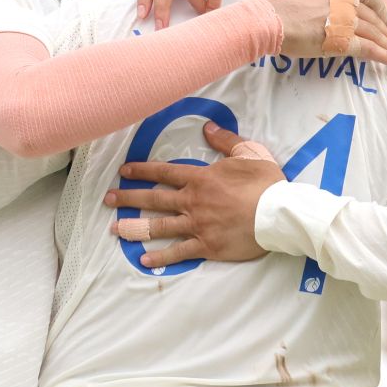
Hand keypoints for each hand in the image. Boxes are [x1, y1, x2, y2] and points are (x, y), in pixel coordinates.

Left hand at [103, 122, 285, 267]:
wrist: (279, 215)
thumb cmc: (266, 184)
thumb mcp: (249, 153)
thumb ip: (226, 140)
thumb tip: (208, 127)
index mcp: (200, 178)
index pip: (164, 172)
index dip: (142, 170)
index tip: (124, 171)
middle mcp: (193, 201)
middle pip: (153, 198)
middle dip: (128, 197)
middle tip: (108, 199)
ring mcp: (197, 225)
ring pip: (159, 226)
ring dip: (135, 227)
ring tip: (115, 229)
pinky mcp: (207, 246)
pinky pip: (178, 252)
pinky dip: (161, 257)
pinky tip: (144, 259)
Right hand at [269, 0, 386, 62]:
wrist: (274, 20)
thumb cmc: (285, 9)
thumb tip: (331, 8)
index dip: (382, 9)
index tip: (385, 20)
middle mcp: (348, 1)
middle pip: (374, 18)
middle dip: (386, 32)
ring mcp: (348, 20)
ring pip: (375, 34)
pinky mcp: (344, 40)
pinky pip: (369, 49)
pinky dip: (383, 55)